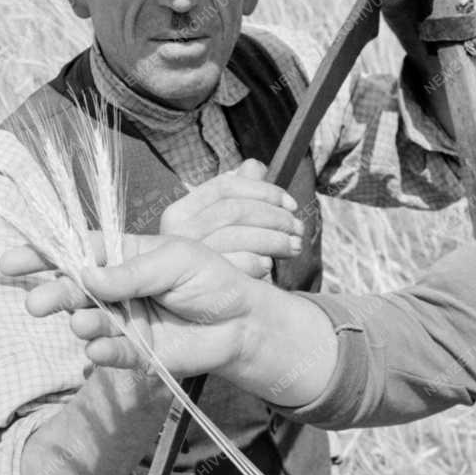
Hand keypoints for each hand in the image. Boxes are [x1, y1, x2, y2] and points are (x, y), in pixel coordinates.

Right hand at [0, 235, 263, 376]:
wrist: (244, 321)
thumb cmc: (214, 280)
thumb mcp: (176, 261)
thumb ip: (132, 271)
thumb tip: (86, 274)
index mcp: (126, 256)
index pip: (80, 251)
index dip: (45, 255)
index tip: (11, 262)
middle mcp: (119, 290)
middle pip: (77, 289)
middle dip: (55, 294)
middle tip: (38, 303)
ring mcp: (126, 322)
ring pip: (91, 322)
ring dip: (82, 322)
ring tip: (81, 322)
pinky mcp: (139, 352)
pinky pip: (114, 352)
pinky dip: (103, 350)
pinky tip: (96, 348)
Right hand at [159, 158, 300, 278]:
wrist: (203, 309)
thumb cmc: (221, 262)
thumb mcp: (228, 228)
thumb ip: (240, 196)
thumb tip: (253, 165)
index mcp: (181, 211)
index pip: (224, 187)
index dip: (264, 191)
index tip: (292, 204)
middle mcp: (177, 232)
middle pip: (234, 210)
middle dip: (275, 217)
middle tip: (298, 229)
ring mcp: (186, 257)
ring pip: (238, 235)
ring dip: (274, 240)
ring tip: (294, 247)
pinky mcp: (200, 282)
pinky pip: (235, 264)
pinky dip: (257, 262)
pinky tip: (268, 265)